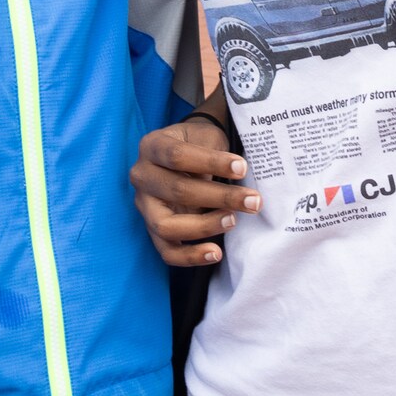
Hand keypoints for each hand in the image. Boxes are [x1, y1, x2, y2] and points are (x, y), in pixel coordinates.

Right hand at [133, 113, 258, 266]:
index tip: (242, 168)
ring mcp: (144, 206)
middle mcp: (142, 176)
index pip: (177, 156)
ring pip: (167, 226)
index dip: (211, 163)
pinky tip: (216, 253)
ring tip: (233, 220)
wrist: (188, 153)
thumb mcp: (206, 138)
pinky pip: (167, 251)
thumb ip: (216, 155)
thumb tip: (241, 176)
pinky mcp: (153, 229)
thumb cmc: (200, 144)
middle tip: (252, 200)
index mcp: (151, 147)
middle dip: (220, 197)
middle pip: (177, 191)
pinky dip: (191, 256)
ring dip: (205, 226)